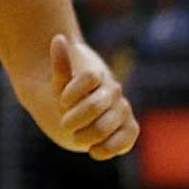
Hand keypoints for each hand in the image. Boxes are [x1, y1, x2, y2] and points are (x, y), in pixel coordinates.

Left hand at [51, 34, 138, 160]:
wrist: (77, 117)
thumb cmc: (66, 98)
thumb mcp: (59, 84)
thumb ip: (60, 65)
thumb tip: (58, 37)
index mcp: (98, 76)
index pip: (87, 77)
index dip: (69, 94)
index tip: (61, 103)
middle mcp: (114, 91)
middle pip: (92, 106)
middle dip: (75, 119)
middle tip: (64, 126)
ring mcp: (123, 109)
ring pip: (106, 125)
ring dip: (88, 135)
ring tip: (78, 139)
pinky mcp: (129, 128)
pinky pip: (127, 137)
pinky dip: (110, 147)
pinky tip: (94, 151)